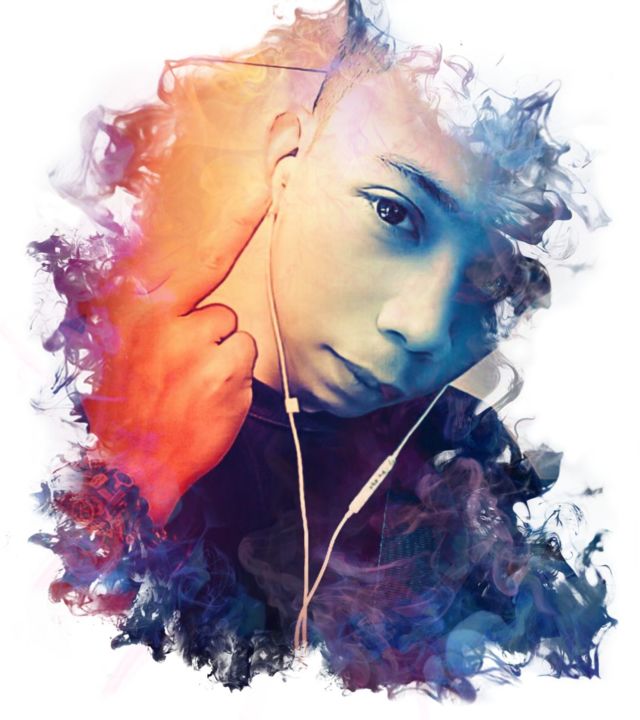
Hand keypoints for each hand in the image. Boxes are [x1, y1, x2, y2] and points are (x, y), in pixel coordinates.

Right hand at [82, 126, 271, 526]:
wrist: (125, 467)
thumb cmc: (125, 409)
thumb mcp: (122, 352)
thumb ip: (153, 321)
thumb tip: (181, 301)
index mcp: (144, 311)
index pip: (200, 261)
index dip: (236, 224)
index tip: (266, 190)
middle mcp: (173, 322)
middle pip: (223, 312)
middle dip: (211, 340)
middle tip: (183, 373)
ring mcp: (202, 349)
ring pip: (237, 339)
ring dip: (223, 363)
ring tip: (194, 391)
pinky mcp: (227, 377)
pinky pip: (245, 367)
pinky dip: (234, 386)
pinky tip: (208, 404)